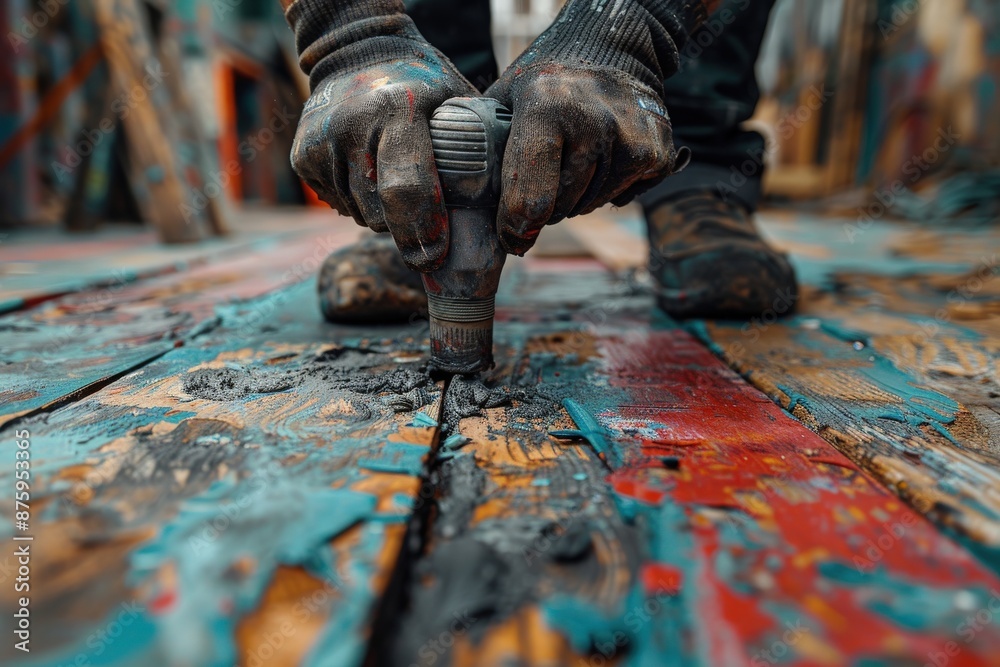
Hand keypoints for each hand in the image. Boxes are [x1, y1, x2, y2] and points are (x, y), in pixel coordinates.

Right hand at [286, 1, 477, 270]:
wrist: (356, 50)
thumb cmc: (425, 86)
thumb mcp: (457, 102)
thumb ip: (478, 149)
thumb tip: (505, 212)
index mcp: (398, 109)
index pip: (406, 185)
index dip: (422, 228)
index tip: (434, 256)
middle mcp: (352, 126)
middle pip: (381, 212)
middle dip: (407, 227)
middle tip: (426, 216)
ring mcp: (321, 143)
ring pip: (360, 214)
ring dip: (384, 214)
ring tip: (396, 180)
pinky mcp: (302, 157)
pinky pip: (339, 205)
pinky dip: (359, 201)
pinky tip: (369, 172)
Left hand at [485, 0, 703, 255]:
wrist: (611, 46)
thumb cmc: (545, 81)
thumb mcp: (504, 98)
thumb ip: (481, 144)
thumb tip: (456, 199)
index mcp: (545, 108)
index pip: (531, 199)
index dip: (515, 228)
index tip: (511, 236)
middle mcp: (593, 122)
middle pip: (561, 207)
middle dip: (545, 207)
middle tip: (541, 182)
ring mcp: (631, 138)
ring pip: (591, 205)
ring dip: (575, 198)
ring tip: (570, 163)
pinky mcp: (658, 151)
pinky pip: (623, 197)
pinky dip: (609, 189)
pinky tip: (601, 159)